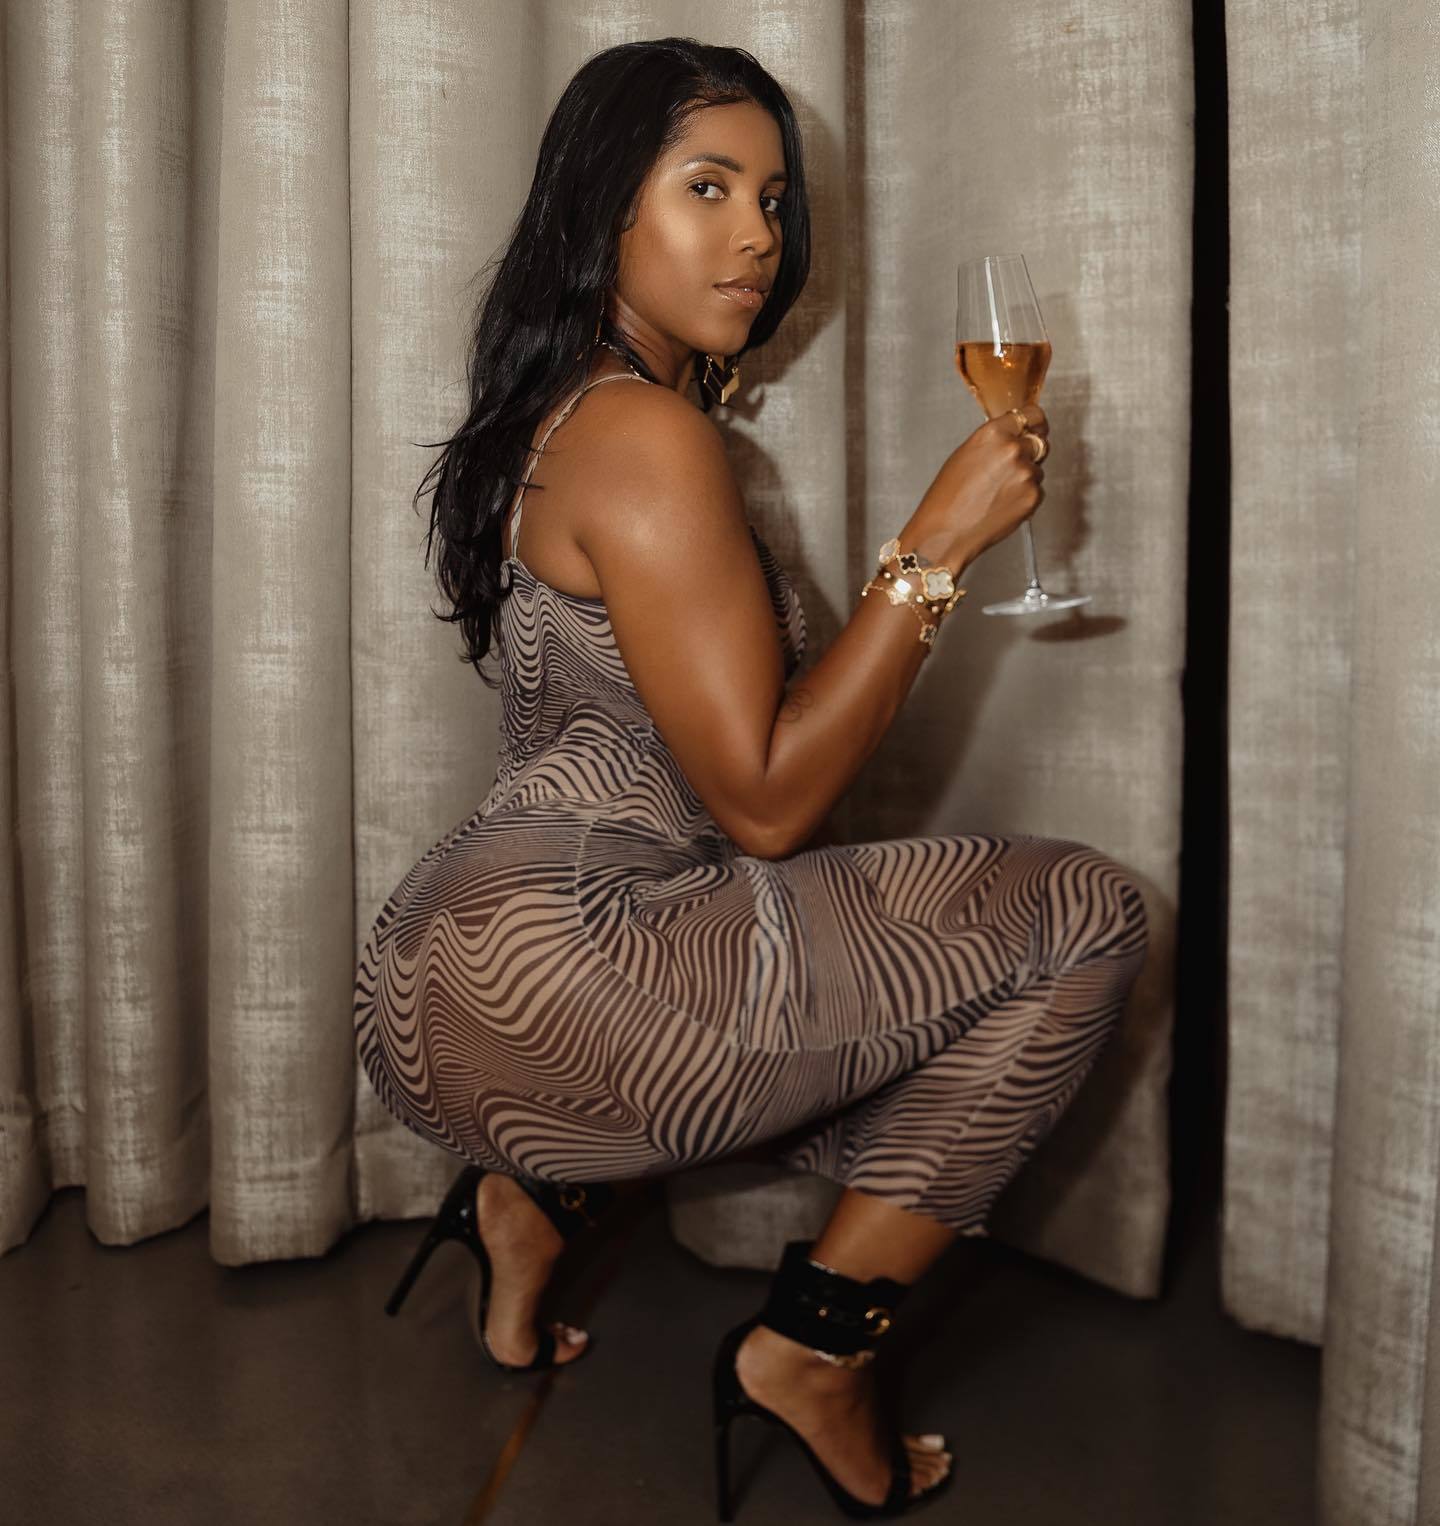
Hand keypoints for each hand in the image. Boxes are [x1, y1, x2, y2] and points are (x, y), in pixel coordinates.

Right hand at [911, 404, 1048, 567]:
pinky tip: (1002, 505)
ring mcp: (1026, 474)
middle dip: (1030, 453)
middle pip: (1039, 442)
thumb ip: (994, 442)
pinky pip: (1037, 491)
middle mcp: (1013, 449)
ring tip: (997, 493)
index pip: (1031, 415)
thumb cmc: (947, 498)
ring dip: (1025, 478)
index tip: (1037, 427)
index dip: (1035, 422)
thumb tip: (1013, 438)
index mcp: (993, 434)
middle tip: (1011, 469)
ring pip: (1037, 469)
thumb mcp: (965, 455)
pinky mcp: (1033, 497)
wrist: (946, 532)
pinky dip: (1024, 497)